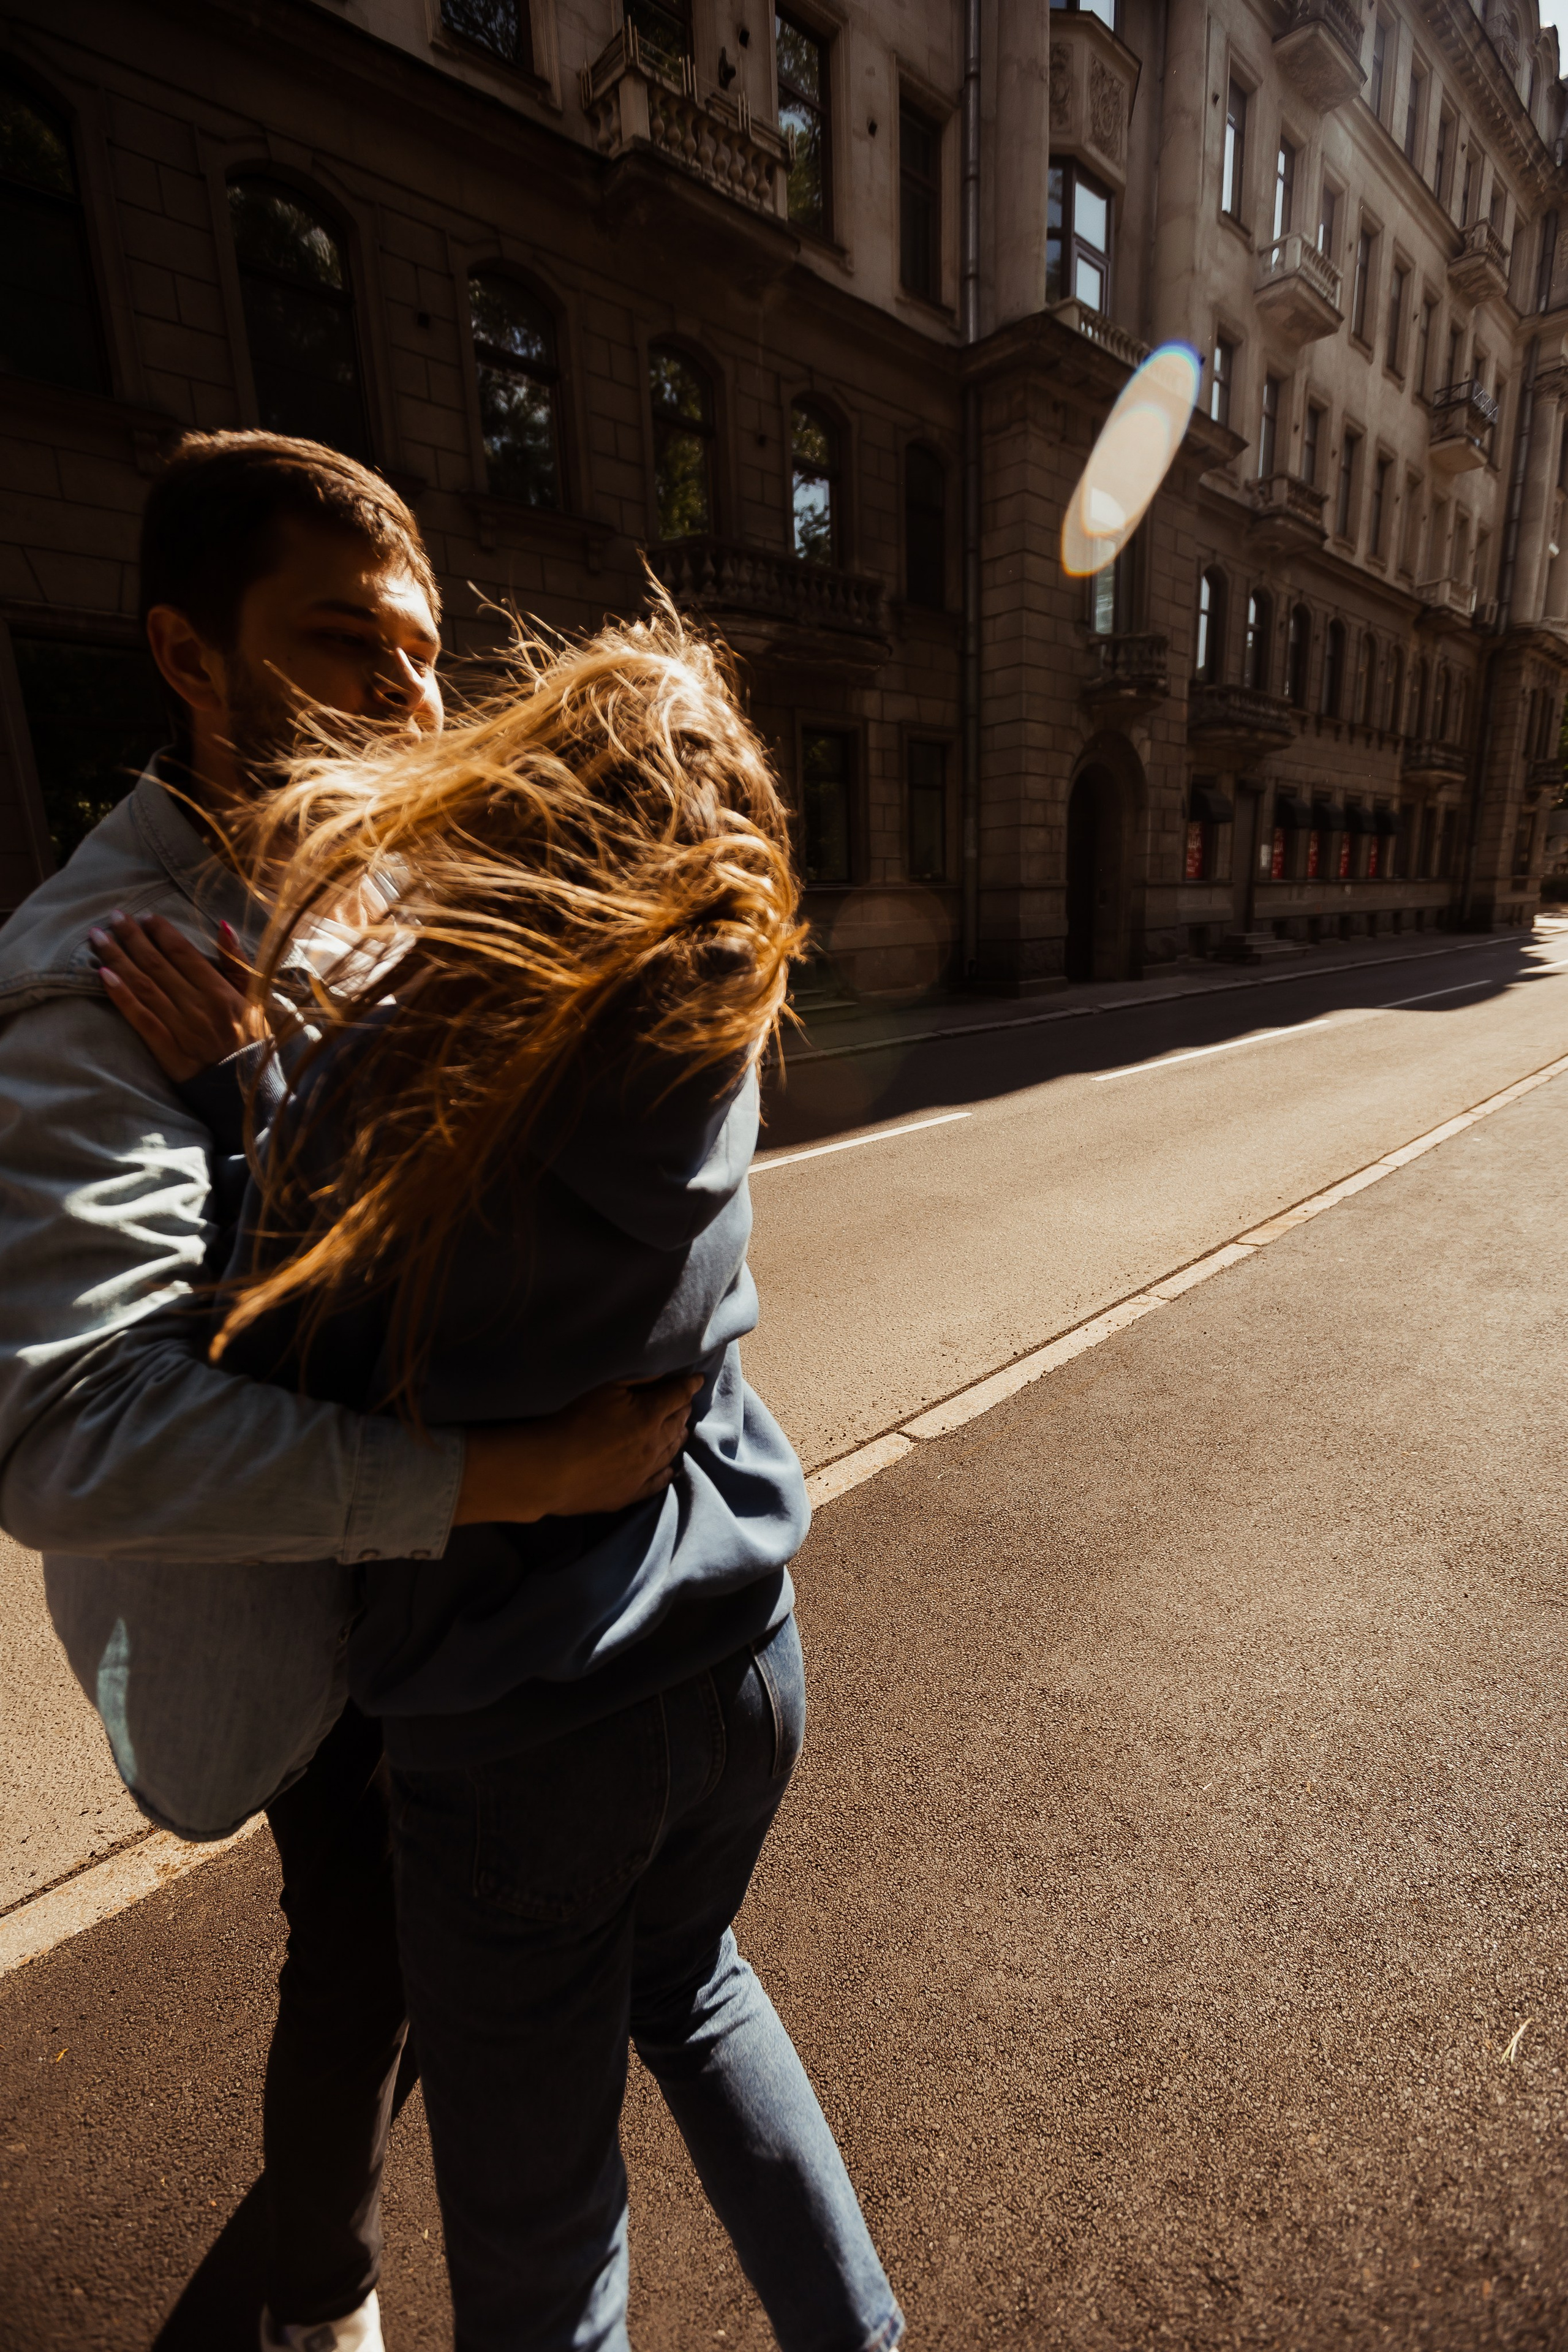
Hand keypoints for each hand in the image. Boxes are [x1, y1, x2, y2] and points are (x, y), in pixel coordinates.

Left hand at [90, 910, 259, 1082]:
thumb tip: (222, 924)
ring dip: (117, 959)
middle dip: (131, 937)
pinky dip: (121, 996)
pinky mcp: (167, 1051)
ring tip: (97, 938)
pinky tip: (103, 976)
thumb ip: (236, 961)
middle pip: (157, 964)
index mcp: (221, 992)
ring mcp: (181, 1029)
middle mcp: (199, 1007)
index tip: (145, 916)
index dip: (161, 932)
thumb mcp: (253, 998)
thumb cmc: (250, 1040)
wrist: (247, 1090)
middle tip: (113, 916)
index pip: (183, 953)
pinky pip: (140, 1019)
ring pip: (143, 986)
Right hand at [453, 1374, 703, 1525]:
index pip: (677, 1396)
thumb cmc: (572, 1420)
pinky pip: (656, 1483)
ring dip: (678, 1439)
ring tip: (683, 1431)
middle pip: (677, 1424)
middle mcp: (653, 1445)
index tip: (697, 1380)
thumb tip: (664, 1373)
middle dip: (683, 1411)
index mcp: (649, 1415)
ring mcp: (642, 1473)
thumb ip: (638, 1379)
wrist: (549, 1470)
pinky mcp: (628, 1494)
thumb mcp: (605, 1388)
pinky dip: (667, 1474)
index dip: (688, 1385)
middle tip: (686, 1404)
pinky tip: (671, 1470)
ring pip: (670, 1453)